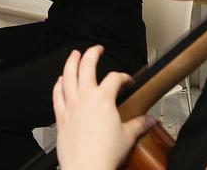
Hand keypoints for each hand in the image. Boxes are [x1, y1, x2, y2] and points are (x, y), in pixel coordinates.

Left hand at [53, 46, 155, 169]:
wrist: (86, 167)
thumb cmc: (104, 154)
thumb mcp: (128, 137)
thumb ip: (140, 125)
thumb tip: (150, 120)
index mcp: (103, 99)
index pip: (114, 78)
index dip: (124, 77)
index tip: (127, 80)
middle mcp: (85, 97)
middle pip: (87, 67)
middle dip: (92, 54)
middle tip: (97, 49)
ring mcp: (70, 105)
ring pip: (68, 76)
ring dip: (71, 62)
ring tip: (74, 54)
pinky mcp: (60, 116)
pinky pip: (57, 95)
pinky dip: (58, 85)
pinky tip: (59, 80)